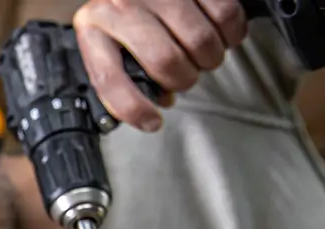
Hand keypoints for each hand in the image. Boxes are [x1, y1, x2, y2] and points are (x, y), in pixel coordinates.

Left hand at [73, 0, 250, 131]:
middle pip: (166, 61)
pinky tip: (220, 34)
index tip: (152, 121)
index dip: (133, 108)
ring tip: (202, 55)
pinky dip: (231, 33)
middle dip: (184, 80)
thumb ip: (122, 71)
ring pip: (200, 41)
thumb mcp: (106, 35)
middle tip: (184, 76)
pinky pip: (225, 15)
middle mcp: (123, 5)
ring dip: (210, 59)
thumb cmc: (123, 6)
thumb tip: (159, 101)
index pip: (109, 78)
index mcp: (94, 26)